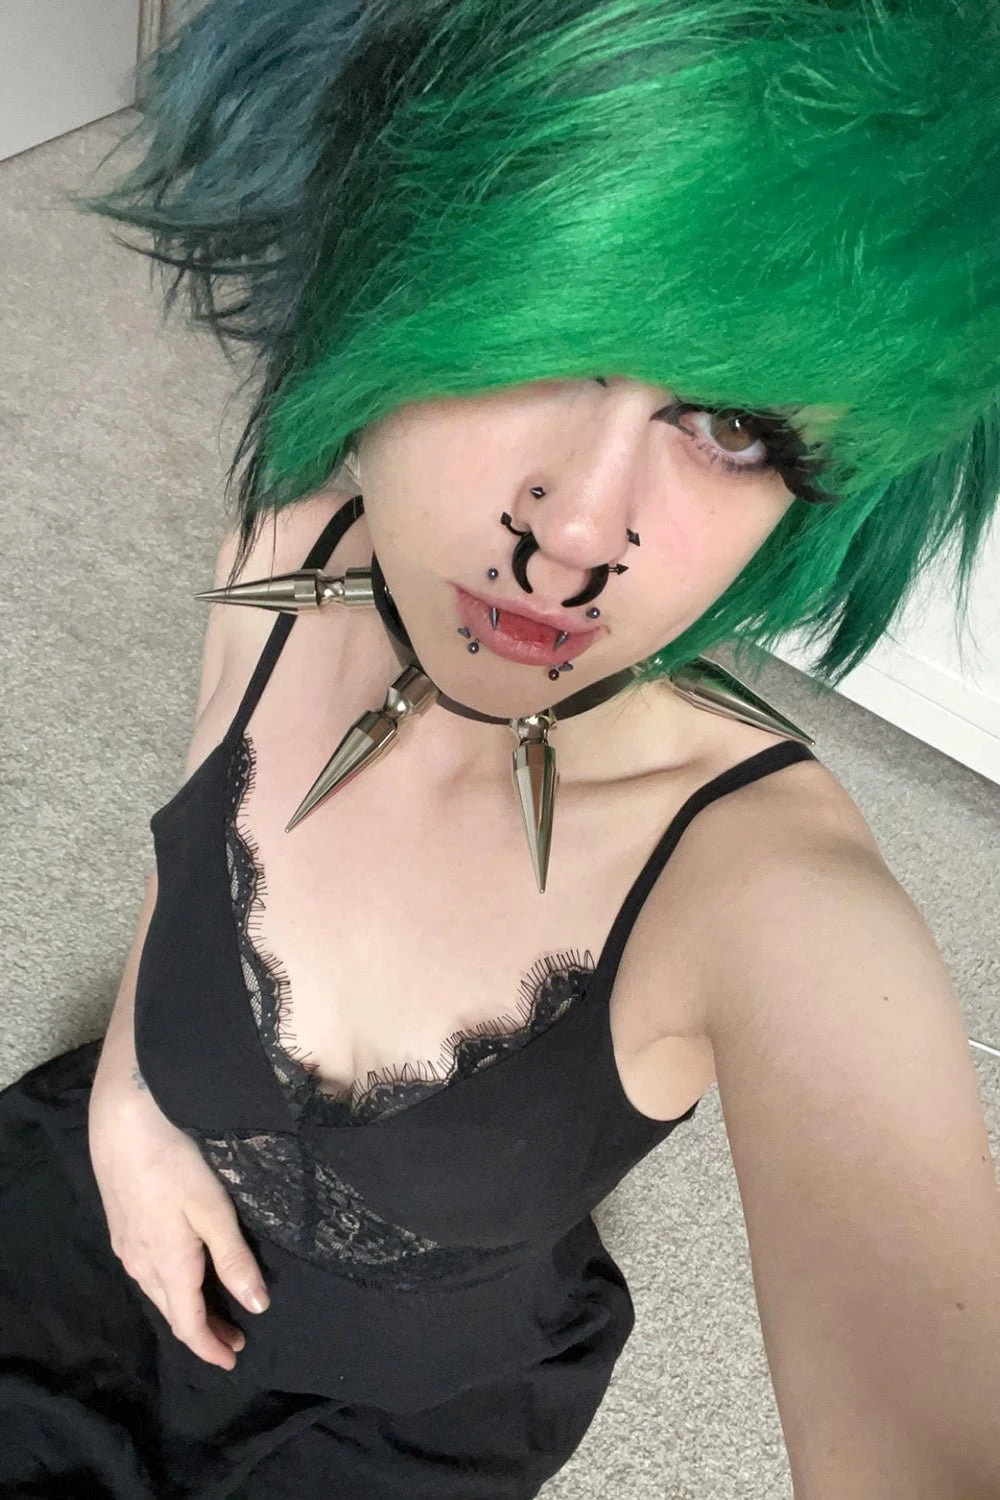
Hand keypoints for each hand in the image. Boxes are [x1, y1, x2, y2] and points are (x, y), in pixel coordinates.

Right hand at [88, 1082, 269, 1369]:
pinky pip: (147, 1270)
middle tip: (235, 1338)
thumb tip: (257, 1307)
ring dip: (186, 1306)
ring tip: (216, 1310)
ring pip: (158, 1290)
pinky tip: (183, 1270)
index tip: (233, 1360)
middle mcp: (140, 1263)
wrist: (124, 1120)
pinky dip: (170, 1283)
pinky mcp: (121, 1224)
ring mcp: (126, 1244)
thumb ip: (234, 1259)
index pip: (188, 1324)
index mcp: (168, 1265)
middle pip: (172, 1311)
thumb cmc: (177, 1160)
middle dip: (203, 1330)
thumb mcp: (215, 1210)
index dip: (211, 1347)